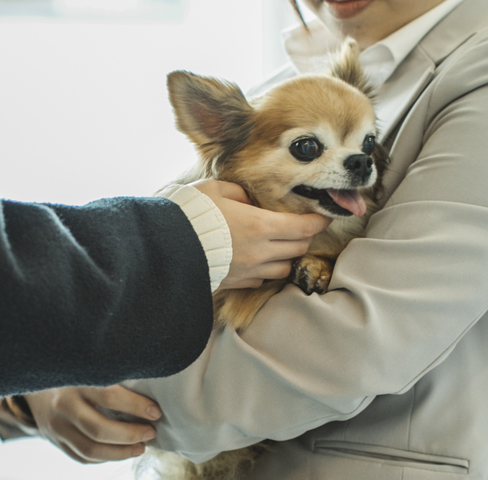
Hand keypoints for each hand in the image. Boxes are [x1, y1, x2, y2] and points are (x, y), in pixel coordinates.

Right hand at [24, 385, 160, 463]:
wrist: (33, 385)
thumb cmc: (72, 373)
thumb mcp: (87, 367)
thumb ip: (112, 376)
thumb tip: (150, 391)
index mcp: (74, 382)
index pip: (108, 396)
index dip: (136, 406)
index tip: (156, 412)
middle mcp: (63, 406)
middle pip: (98, 430)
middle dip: (130, 435)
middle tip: (151, 432)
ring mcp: (56, 428)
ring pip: (90, 450)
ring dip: (121, 453)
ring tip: (141, 447)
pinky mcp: (56, 442)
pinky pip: (83, 457)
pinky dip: (106, 458)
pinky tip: (121, 452)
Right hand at [190, 179, 329, 288]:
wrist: (164, 249)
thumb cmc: (189, 213)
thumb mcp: (215, 189)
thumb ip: (239, 192)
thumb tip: (249, 198)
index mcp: (259, 226)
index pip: (303, 228)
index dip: (318, 222)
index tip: (323, 216)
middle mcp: (259, 252)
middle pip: (298, 248)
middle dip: (304, 237)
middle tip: (302, 226)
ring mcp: (248, 271)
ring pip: (283, 268)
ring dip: (287, 256)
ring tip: (281, 245)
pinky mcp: (235, 283)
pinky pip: (261, 279)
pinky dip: (266, 269)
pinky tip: (258, 259)